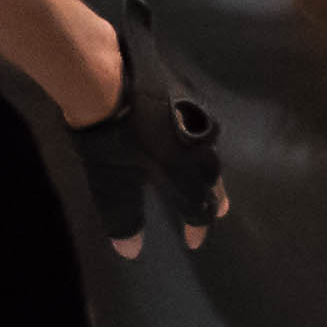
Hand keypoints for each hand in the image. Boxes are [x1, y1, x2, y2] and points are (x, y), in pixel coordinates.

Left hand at [65, 0, 225, 255]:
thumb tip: (131, 250)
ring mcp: (195, 116)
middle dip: (213, 198)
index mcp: (184, 173)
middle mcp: (198, 147)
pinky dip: (197, 139)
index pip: (197, 208)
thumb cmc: (110, 135)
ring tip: (207, 174)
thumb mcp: (110, 182)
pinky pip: (199, 124)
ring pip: (209, 150)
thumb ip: (123, 216)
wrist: (106, 76)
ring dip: (209, 168)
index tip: (193, 241)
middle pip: (213, 179)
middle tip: (219, 209)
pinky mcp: (184, 93)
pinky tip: (189, 134)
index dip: (196, 227)